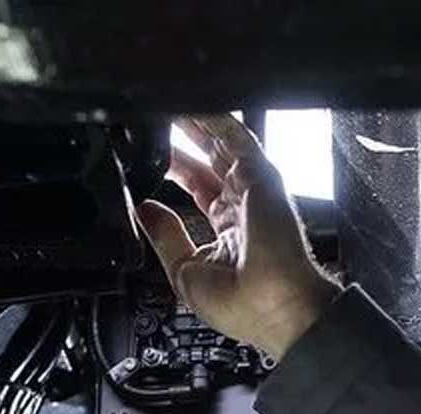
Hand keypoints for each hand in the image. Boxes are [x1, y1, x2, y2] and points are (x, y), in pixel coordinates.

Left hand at [136, 115, 339, 359]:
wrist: (276, 308)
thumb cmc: (244, 307)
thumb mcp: (185, 273)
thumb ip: (165, 237)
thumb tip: (144, 209)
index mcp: (229, 232)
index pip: (199, 189)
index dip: (176, 169)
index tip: (151, 156)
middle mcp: (244, 208)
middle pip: (211, 160)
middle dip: (185, 137)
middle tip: (156, 115)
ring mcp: (254, 191)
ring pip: (222, 144)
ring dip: (196, 122)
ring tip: (165, 98)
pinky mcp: (262, 178)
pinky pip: (238, 138)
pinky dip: (214, 119)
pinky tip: (190, 104)